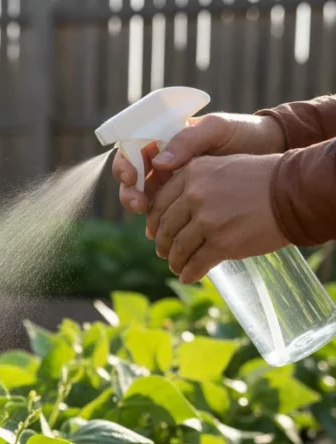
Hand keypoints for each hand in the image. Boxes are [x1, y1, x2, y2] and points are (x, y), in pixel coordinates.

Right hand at [113, 112, 285, 214]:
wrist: (271, 153)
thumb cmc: (244, 133)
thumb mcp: (218, 129)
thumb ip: (189, 139)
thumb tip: (158, 162)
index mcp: (164, 140)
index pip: (131, 151)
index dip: (124, 165)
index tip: (131, 176)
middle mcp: (163, 164)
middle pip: (131, 181)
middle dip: (130, 194)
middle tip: (140, 204)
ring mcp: (173, 186)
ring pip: (145, 202)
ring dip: (144, 215)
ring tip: (152, 226)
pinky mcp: (186, 206)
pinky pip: (167, 218)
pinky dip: (163, 229)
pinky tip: (168, 237)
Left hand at [145, 153, 287, 283]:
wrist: (291, 192)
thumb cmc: (260, 180)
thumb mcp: (222, 167)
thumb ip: (196, 183)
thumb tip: (173, 211)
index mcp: (192, 173)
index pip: (160, 202)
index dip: (154, 222)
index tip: (154, 232)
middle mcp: (195, 195)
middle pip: (166, 227)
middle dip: (163, 244)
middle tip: (164, 253)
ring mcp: (207, 220)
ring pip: (179, 248)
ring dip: (175, 261)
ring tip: (177, 267)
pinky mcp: (221, 243)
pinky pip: (196, 263)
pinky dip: (190, 273)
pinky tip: (189, 276)